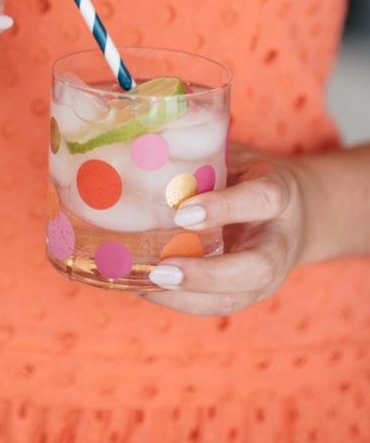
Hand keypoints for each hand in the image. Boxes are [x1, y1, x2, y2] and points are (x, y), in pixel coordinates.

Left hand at [144, 143, 308, 315]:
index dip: (225, 207)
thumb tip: (147, 136)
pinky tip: (145, 288)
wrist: (296, 213)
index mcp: (280, 193)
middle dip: (207, 274)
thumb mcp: (238, 155)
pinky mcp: (248, 293)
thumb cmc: (251, 176)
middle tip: (161, 269)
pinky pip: (217, 306)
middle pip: (257, 268)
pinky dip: (179, 302)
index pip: (263, 200)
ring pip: (236, 298)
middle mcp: (279, 240)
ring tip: (145, 283)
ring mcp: (267, 275)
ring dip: (187, 297)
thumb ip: (204, 151)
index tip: (182, 212)